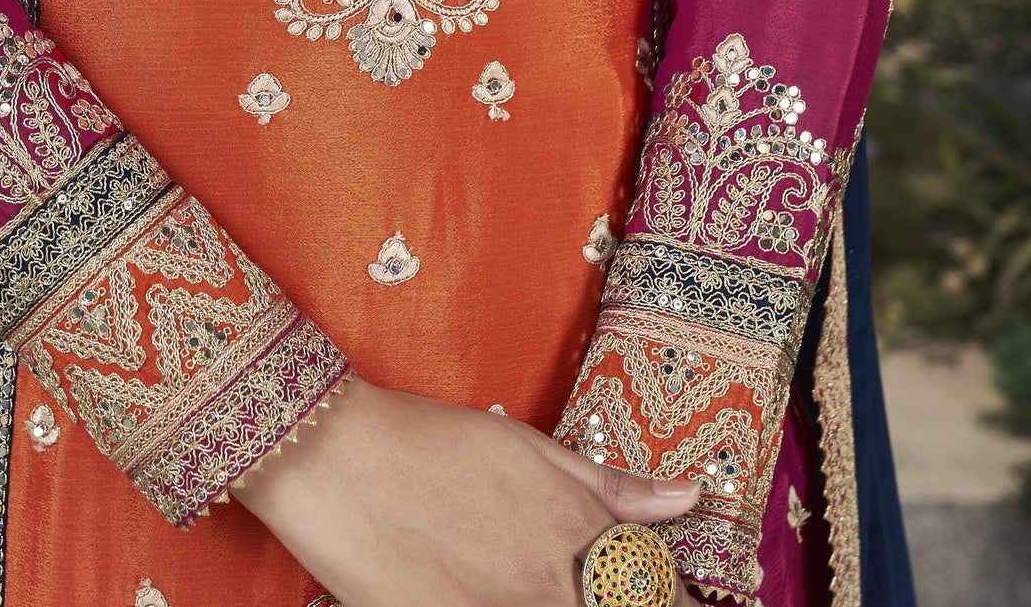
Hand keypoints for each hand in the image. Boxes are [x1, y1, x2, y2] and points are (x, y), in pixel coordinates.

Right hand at [238, 377, 699, 605]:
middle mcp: (550, 588)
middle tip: (582, 583)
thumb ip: (614, 484)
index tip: (679, 600)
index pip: (657, 591)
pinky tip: (490, 595)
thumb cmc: (433, 441)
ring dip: (567, 605)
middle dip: (616, 600)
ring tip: (525, 581)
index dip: (674, 600)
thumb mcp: (530, 447)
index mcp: (577, 535)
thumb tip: (691, 495)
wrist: (338, 459)